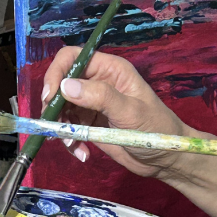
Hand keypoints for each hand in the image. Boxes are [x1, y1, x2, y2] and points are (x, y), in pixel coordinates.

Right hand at [41, 48, 191, 177]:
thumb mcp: (130, 111)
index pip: (72, 58)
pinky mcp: (88, 124)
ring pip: (60, 108)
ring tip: (72, 144)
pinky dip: (70, 141)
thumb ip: (100, 96)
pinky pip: (68, 128)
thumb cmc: (156, 129)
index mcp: (109, 70)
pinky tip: (83, 153)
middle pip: (60, 84)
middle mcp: (96, 83)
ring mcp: (90, 104)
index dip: (56, 73)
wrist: (166, 158)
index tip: (50, 97)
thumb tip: (66, 86)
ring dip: (60, 127)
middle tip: (56, 126)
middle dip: (54, 106)